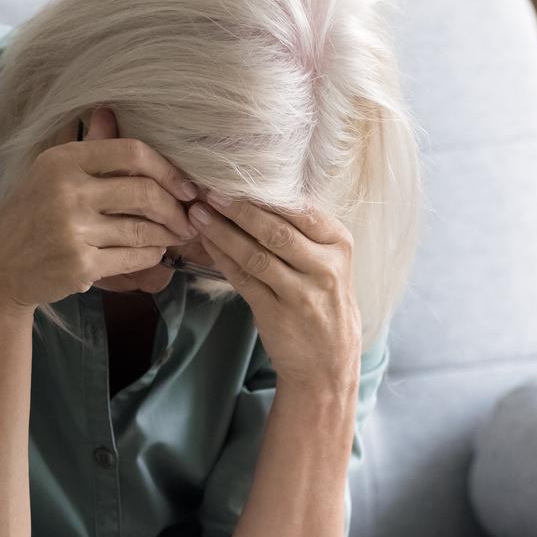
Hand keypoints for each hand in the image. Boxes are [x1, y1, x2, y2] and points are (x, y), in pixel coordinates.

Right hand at [0, 106, 197, 314]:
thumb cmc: (28, 215)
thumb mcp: (50, 173)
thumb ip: (87, 145)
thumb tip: (111, 110)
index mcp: (62, 160)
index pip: (132, 153)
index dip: (169, 170)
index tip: (185, 186)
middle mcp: (67, 191)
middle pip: (145, 192)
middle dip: (176, 208)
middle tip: (188, 217)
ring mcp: (73, 230)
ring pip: (143, 229)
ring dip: (168, 234)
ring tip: (177, 235)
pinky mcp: (80, 265)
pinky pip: (133, 257)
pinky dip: (151, 255)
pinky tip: (155, 251)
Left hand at [187, 191, 360, 395]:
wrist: (329, 358)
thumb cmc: (322, 299)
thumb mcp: (327, 260)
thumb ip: (301, 230)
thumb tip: (254, 191)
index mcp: (339, 243)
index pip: (298, 209)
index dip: (261, 193)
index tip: (231, 178)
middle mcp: (325, 267)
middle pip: (275, 230)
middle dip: (236, 207)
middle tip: (206, 190)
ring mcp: (302, 293)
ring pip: (255, 254)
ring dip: (221, 232)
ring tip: (197, 214)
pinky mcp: (278, 314)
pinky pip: (244, 279)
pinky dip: (222, 258)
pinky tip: (206, 243)